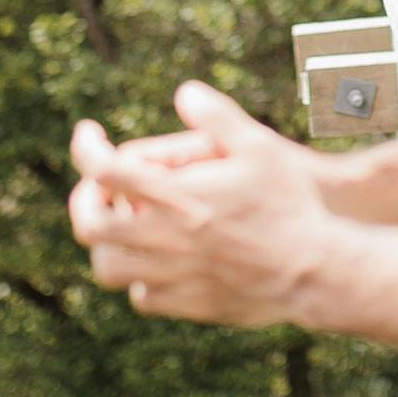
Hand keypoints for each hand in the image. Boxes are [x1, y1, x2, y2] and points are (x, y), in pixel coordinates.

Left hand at [70, 84, 332, 327]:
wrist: (313, 270)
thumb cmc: (289, 204)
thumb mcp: (259, 147)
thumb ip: (218, 116)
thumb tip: (185, 93)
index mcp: (177, 195)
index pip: (105, 170)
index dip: (85, 148)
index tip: (89, 135)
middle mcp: (165, 237)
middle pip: (90, 224)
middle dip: (84, 201)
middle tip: (98, 190)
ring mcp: (172, 275)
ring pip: (108, 267)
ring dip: (108, 244)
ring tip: (127, 227)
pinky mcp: (187, 304)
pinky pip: (142, 297)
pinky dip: (140, 279)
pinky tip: (160, 263)